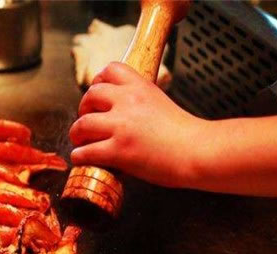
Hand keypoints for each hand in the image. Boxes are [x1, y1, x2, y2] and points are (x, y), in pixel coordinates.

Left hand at [69, 62, 208, 187]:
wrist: (199, 151)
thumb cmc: (187, 135)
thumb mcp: (162, 103)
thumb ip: (142, 104)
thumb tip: (126, 117)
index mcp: (141, 87)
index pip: (110, 70)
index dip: (98, 82)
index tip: (97, 95)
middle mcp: (127, 102)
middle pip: (90, 95)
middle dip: (84, 108)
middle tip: (87, 121)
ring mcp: (121, 126)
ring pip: (82, 124)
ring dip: (77, 134)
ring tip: (81, 141)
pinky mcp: (118, 151)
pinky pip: (85, 152)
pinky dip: (80, 156)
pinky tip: (84, 159)